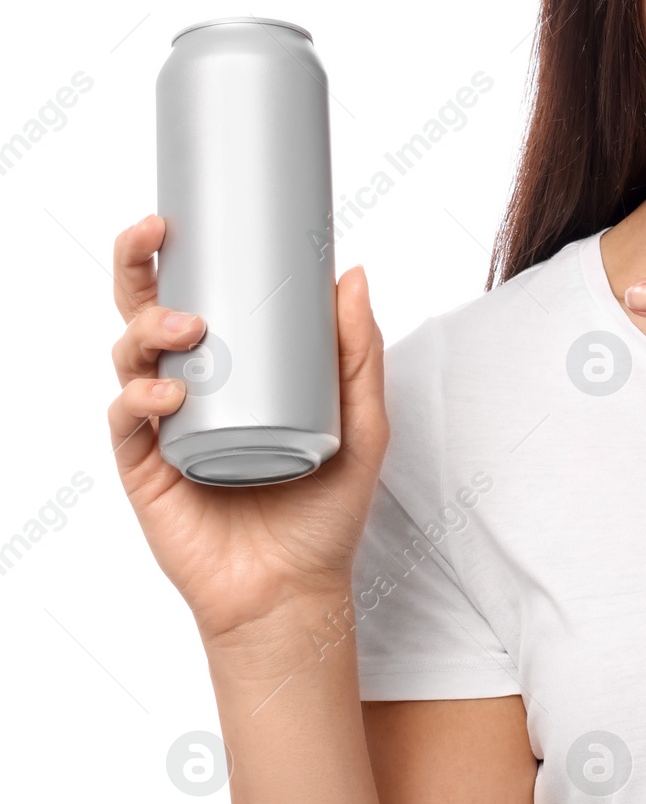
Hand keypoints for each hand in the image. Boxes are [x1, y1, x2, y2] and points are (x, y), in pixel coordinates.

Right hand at [107, 215, 389, 645]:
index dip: (179, 253)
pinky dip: (140, 395)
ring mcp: (163, 427)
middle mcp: (191, 388)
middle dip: (137, 264)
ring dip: (149, 328)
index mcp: (234, 369)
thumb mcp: (362, 421)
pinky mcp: (146, 469)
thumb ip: (358, 352)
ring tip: (189, 328)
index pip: (196, 295)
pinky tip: (168, 391)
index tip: (185, 213)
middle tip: (158, 232)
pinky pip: (126, 419)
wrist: (298, 590)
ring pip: (129, 355)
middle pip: (144, 311)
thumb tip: (352, 272)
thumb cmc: (326, 508)